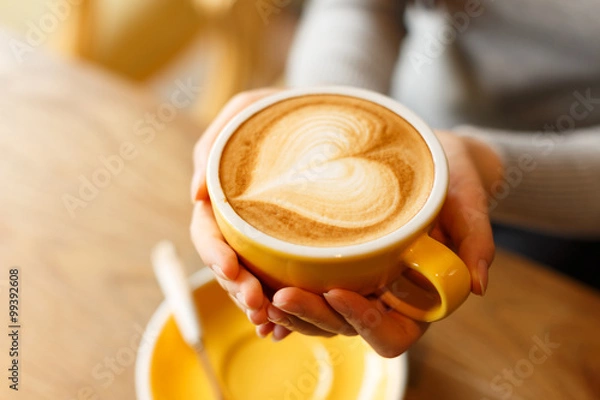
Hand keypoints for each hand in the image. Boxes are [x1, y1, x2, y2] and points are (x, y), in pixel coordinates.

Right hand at [190, 89, 342, 339]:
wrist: (326, 119)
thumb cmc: (282, 109)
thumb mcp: (247, 111)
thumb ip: (214, 143)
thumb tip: (194, 193)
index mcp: (224, 197)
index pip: (208, 231)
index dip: (214, 254)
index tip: (231, 269)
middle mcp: (241, 223)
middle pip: (228, 265)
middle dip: (238, 289)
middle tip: (259, 306)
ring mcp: (265, 238)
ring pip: (251, 281)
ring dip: (257, 306)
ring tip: (272, 323)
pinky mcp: (292, 248)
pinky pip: (282, 282)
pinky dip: (281, 308)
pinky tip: (286, 328)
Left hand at [265, 130, 502, 356]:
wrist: (431, 160)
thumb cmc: (451, 179)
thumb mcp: (469, 199)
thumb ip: (476, 240)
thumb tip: (478, 286)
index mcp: (419, 296)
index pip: (391, 332)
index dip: (364, 321)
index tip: (338, 292)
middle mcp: (384, 297)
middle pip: (345, 328)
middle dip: (312, 318)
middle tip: (282, 297)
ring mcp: (358, 283)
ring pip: (319, 317)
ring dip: (290, 314)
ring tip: (261, 294)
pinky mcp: (335, 264)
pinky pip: (306, 289)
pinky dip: (280, 294)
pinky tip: (259, 286)